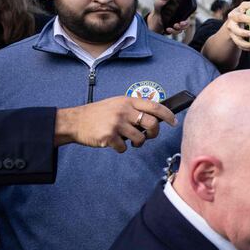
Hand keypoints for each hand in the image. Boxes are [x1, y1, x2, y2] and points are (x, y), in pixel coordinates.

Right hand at [54, 96, 176, 151]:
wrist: (75, 121)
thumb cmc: (98, 114)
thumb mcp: (117, 104)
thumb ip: (133, 108)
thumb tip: (154, 117)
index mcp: (127, 101)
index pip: (155, 107)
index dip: (168, 115)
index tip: (174, 122)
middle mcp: (124, 111)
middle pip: (152, 124)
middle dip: (154, 133)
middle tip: (148, 136)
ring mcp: (116, 124)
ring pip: (140, 139)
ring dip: (136, 143)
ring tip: (128, 140)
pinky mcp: (109, 136)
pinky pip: (124, 148)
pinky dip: (121, 148)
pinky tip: (113, 142)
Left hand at [146, 0, 191, 35]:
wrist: (152, 18)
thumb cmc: (158, 9)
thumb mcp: (160, 1)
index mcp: (179, 11)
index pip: (187, 14)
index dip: (188, 16)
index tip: (184, 19)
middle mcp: (179, 19)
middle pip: (186, 23)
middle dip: (184, 25)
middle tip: (179, 24)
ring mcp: (175, 26)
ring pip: (181, 30)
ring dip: (177, 29)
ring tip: (172, 27)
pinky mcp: (171, 31)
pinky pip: (174, 33)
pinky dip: (172, 32)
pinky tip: (167, 29)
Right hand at [222, 1, 249, 51]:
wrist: (235, 20)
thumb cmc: (245, 13)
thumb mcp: (249, 8)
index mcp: (236, 12)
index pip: (240, 15)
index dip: (248, 19)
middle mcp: (232, 21)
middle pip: (236, 29)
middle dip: (244, 33)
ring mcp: (232, 31)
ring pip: (237, 40)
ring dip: (246, 43)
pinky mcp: (234, 38)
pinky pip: (239, 45)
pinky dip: (247, 47)